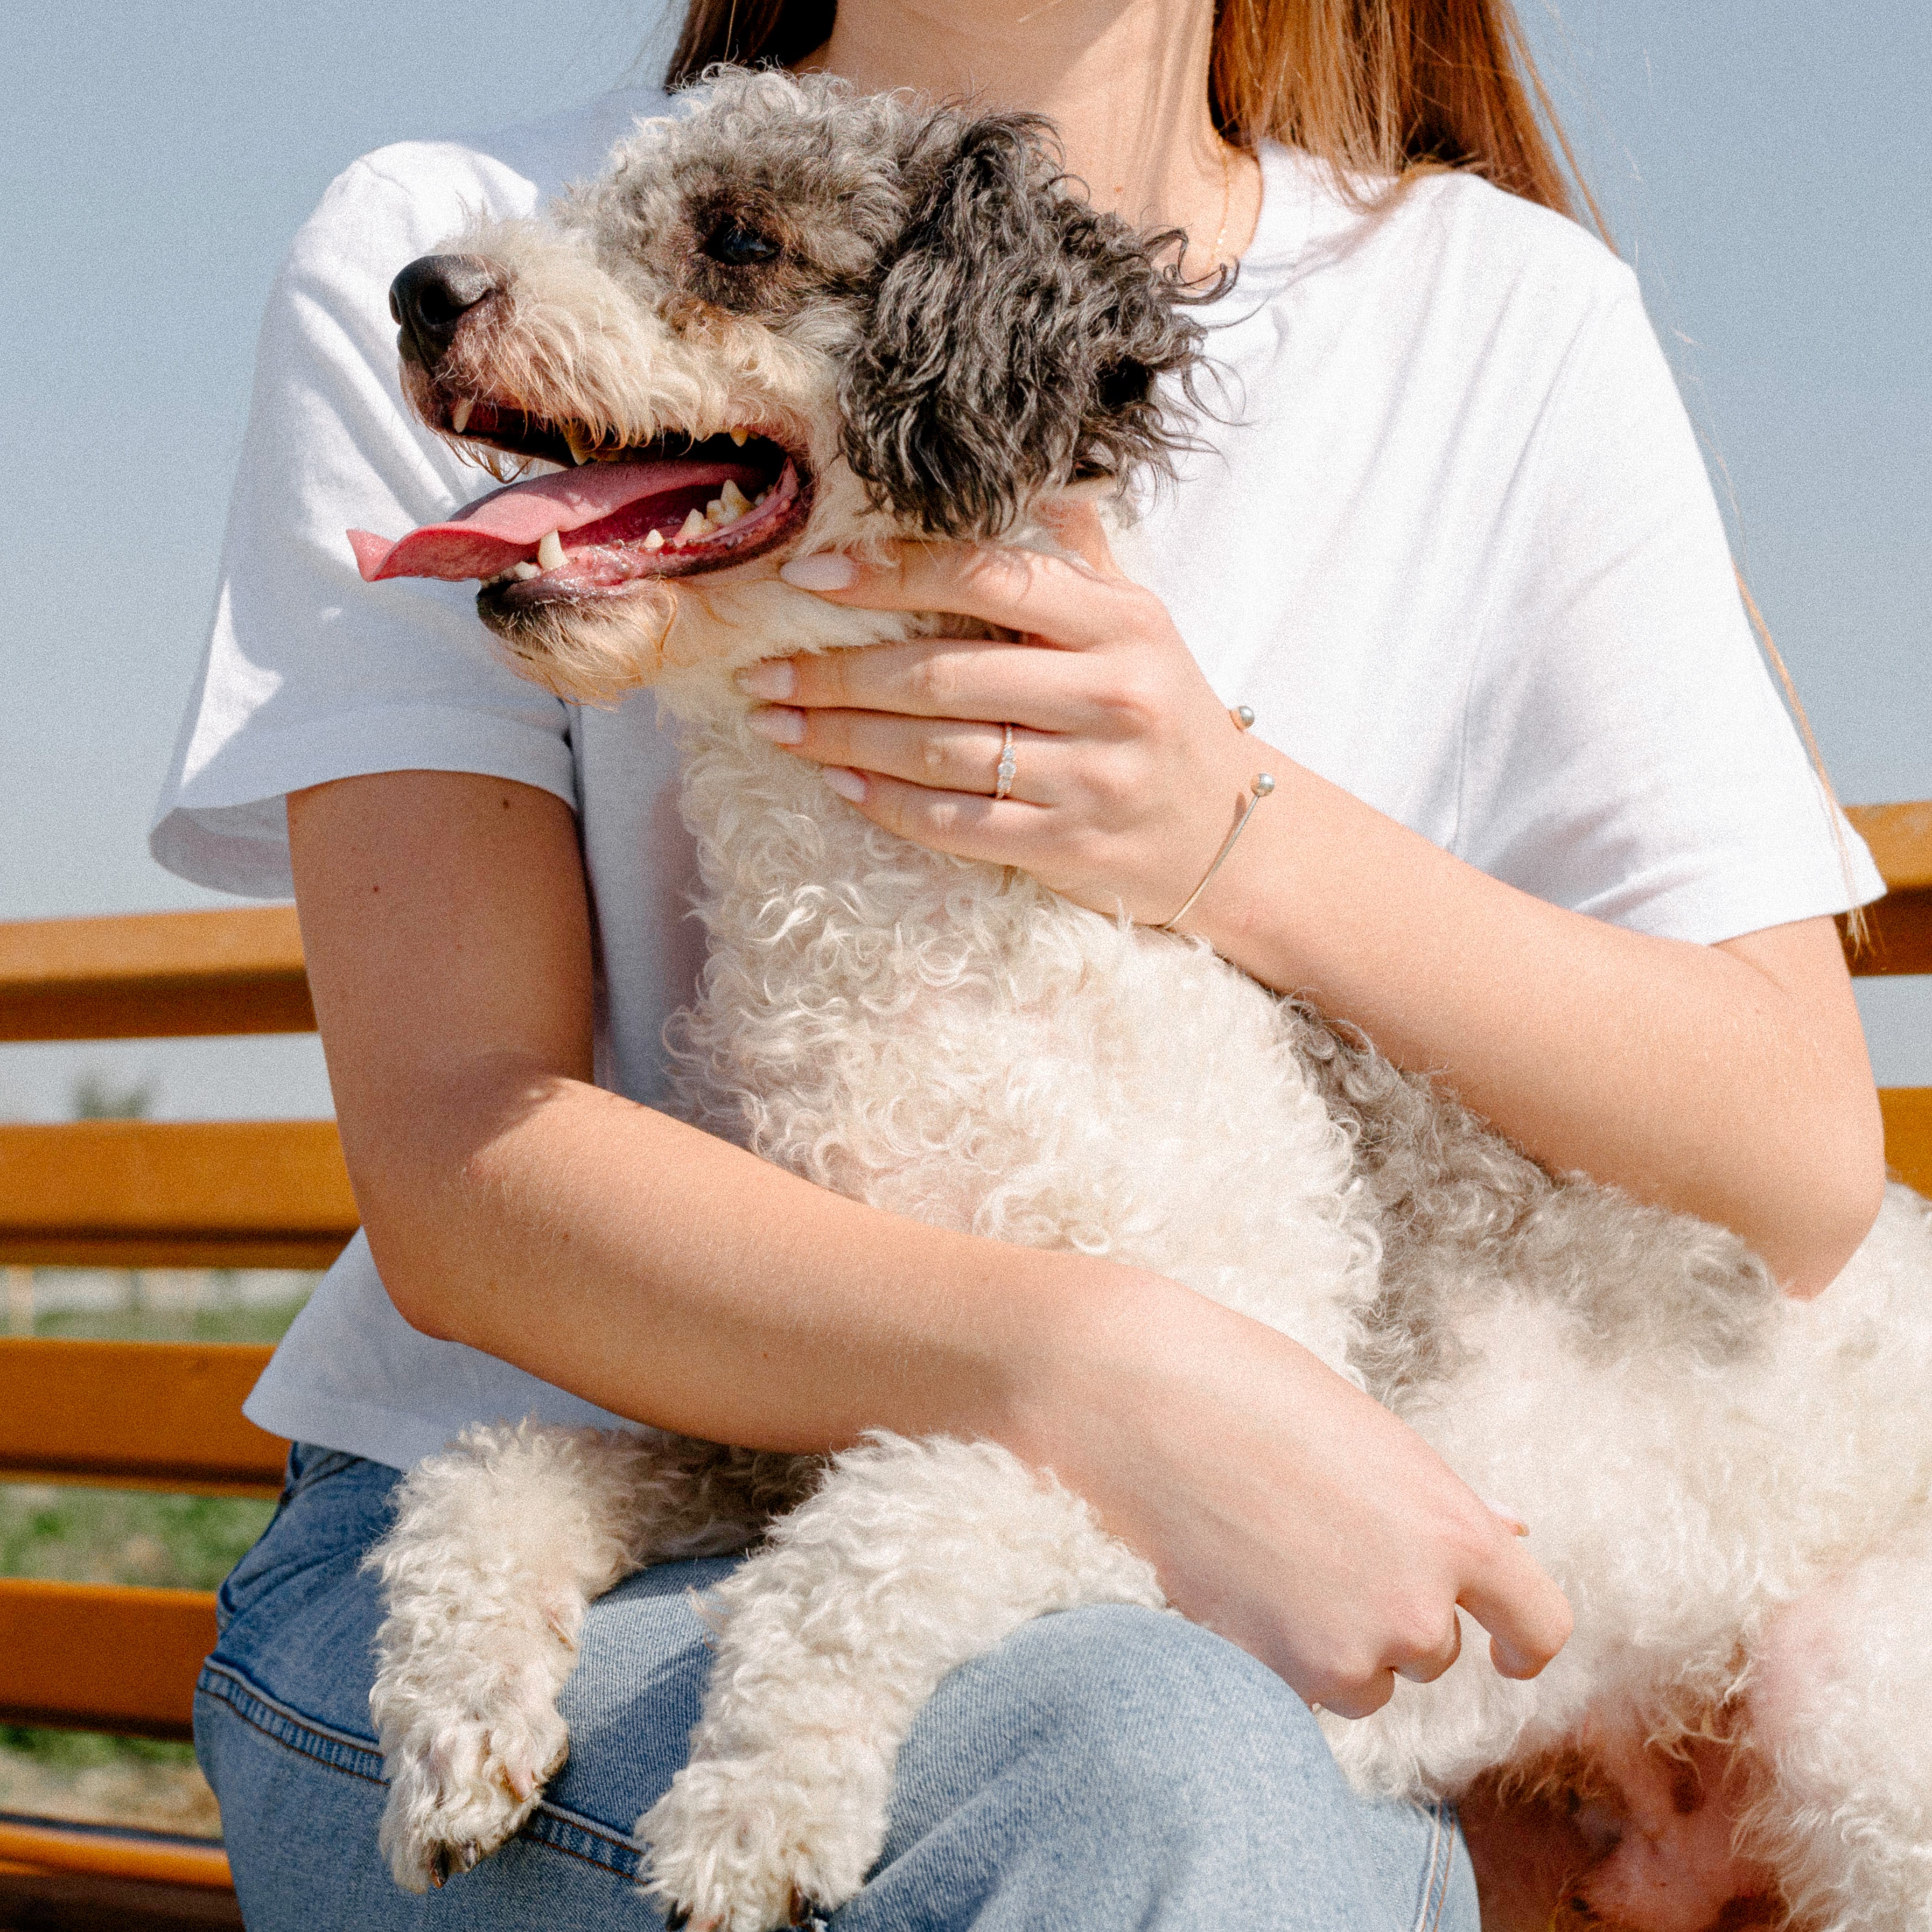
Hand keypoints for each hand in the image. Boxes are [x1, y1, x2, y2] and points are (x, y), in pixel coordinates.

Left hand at [743, 504, 1275, 927]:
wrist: (1228, 835)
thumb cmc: (1160, 711)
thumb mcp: (1139, 624)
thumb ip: (1073, 554)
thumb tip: (1015, 473)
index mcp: (1122, 623)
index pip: (991, 578)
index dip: (892, 572)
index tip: (811, 575)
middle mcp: (1111, 696)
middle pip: (945, 674)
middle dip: (838, 672)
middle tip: (761, 670)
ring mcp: (1092, 778)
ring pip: (939, 753)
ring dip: (842, 737)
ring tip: (777, 722)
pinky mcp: (1069, 847)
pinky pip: (956, 824)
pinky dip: (886, 803)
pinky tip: (837, 780)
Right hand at [1010, 1270, 1572, 1718]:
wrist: (1142, 1396)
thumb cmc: (1256, 1392)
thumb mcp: (1374, 1437)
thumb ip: (1443, 1503)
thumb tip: (1513, 1532)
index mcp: (1456, 1530)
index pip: (1539, 1624)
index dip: (1522, 1642)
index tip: (1503, 1652)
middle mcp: (1418, 1606)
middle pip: (1432, 1650)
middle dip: (1387, 1610)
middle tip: (1315, 1539)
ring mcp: (1346, 1649)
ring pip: (1364, 1678)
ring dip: (1329, 1639)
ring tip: (1265, 1556)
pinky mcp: (1272, 1674)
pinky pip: (1299, 1690)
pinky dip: (1272, 1651)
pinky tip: (1231, 1579)